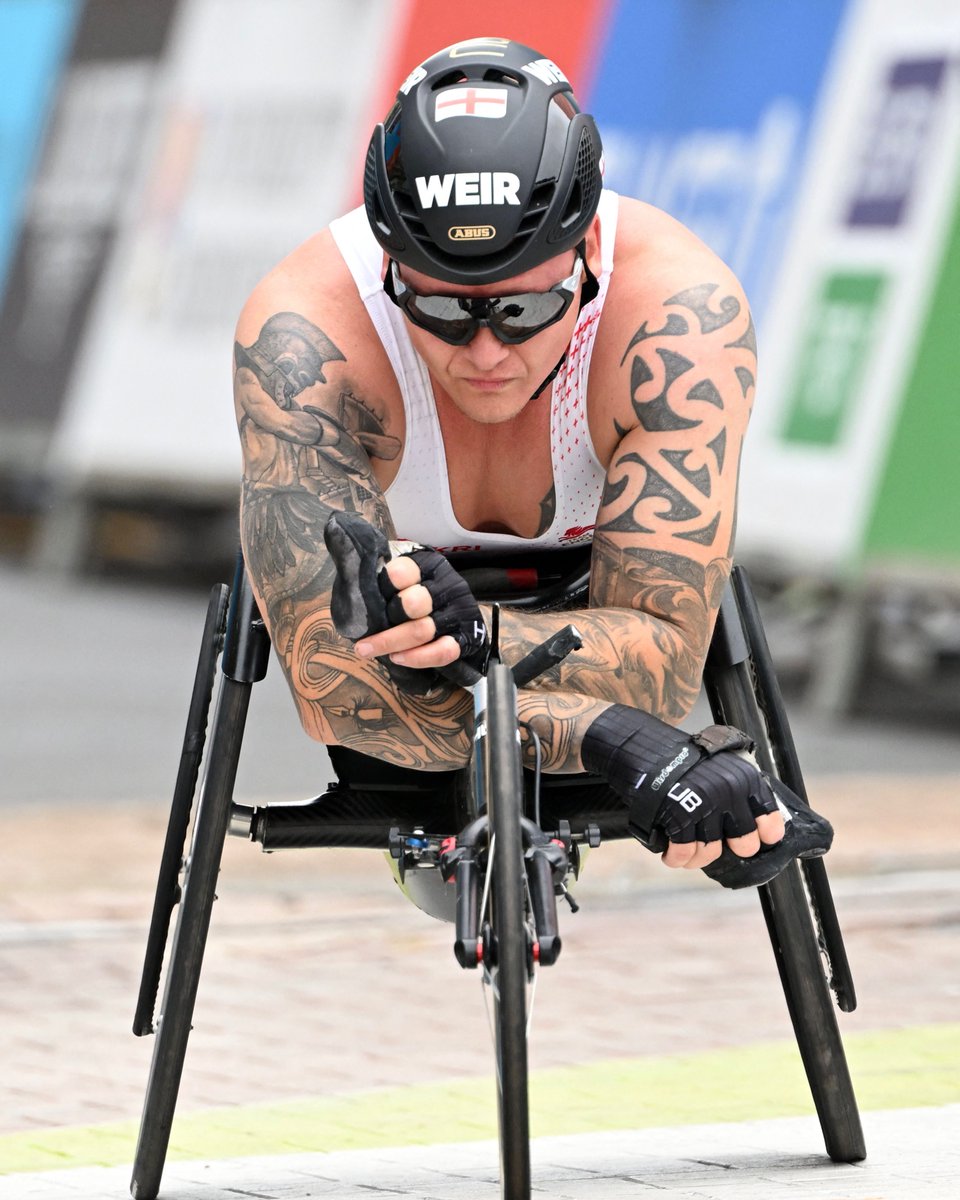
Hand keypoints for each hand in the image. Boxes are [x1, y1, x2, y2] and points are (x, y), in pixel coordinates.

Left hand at [323, 512, 486, 691]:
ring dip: (391, 644)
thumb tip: (335, 530)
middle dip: (385, 625)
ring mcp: (458, 611)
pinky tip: (399, 659)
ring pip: (423, 630)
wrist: (460, 620)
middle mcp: (446, 584)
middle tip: (363, 639)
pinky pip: (444, 650)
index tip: (368, 601)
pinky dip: (418, 658)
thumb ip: (372, 565)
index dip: (384, 587)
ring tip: (367, 651)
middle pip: (413, 604)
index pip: (403, 571)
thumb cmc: (416, 596)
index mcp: (427, 565)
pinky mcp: (466, 636)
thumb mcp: (397, 576)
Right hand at [655, 750, 784, 870]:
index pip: (770, 823)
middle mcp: (729, 795)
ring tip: (688, 851)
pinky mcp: (680, 817)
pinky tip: (672, 855)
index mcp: (746, 782)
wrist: (651, 752)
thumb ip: (744, 795)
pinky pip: (683, 852)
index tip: (758, 840)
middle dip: (730, 849)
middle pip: (744, 845)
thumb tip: (758, 827)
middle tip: (716, 843)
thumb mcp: (728, 769)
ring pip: (711, 853)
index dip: (764, 836)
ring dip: (697, 856)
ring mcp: (705, 807)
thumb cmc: (690, 763)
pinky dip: (676, 858)